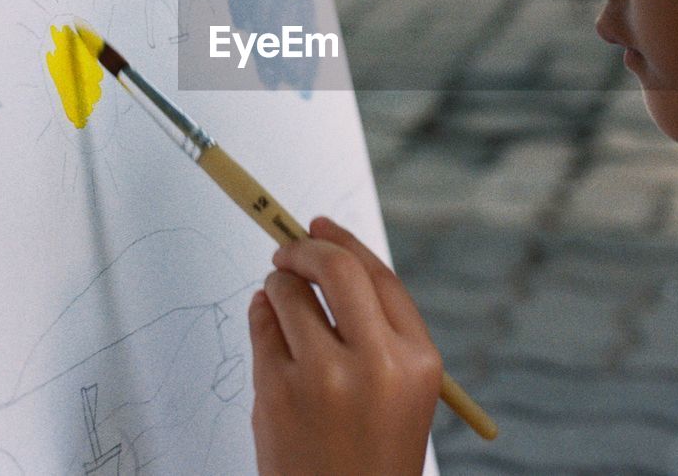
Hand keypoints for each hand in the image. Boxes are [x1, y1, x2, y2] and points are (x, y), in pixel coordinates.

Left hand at [248, 216, 441, 475]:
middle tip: (286, 250)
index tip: (318, 224)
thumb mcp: (403, 391)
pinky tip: (269, 328)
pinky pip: (259, 325)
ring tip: (280, 304)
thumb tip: (326, 253)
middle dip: (303, 248)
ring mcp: (322, 379)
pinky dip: (260, 315)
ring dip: (276, 286)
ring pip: (286, 292)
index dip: (344, 242)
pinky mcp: (276, 393)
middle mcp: (375, 364)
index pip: (379, 276)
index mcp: (417, 360)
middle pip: (335, 269)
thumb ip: (377, 329)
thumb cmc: (372, 452)